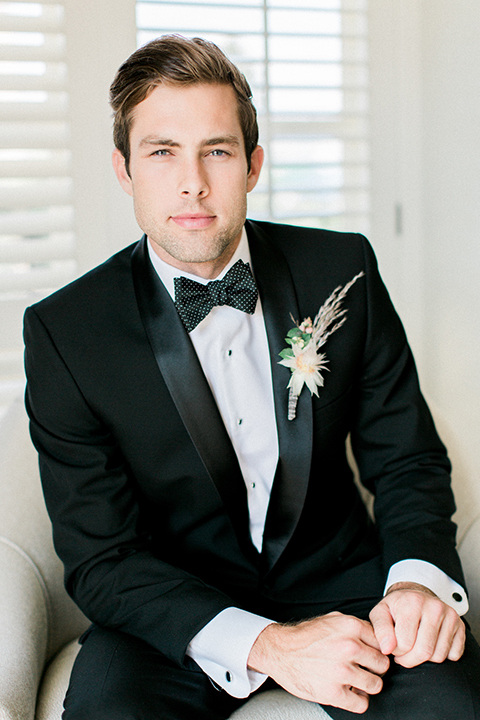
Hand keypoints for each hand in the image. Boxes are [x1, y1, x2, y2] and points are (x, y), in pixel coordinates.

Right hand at [248, 612, 389, 713]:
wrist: (280, 651)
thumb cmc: (306, 636)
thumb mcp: (332, 620)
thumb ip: (356, 627)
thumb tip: (376, 637)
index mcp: (350, 626)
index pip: (382, 643)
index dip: (376, 650)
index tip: (370, 656)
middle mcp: (349, 646)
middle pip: (382, 665)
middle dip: (374, 669)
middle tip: (363, 669)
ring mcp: (342, 670)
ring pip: (376, 685)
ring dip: (367, 685)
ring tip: (356, 681)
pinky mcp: (333, 692)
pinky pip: (362, 703)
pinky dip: (358, 700)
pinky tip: (349, 692)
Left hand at [369, 582, 465, 667]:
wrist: (415, 597)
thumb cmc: (396, 608)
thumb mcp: (380, 613)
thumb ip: (380, 630)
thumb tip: (387, 649)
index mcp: (412, 602)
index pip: (405, 644)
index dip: (396, 651)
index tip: (393, 646)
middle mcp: (434, 607)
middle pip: (424, 652)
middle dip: (410, 660)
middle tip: (403, 653)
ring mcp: (450, 616)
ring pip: (438, 656)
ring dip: (424, 659)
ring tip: (415, 646)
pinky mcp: (460, 626)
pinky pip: (453, 655)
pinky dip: (442, 656)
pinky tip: (431, 643)